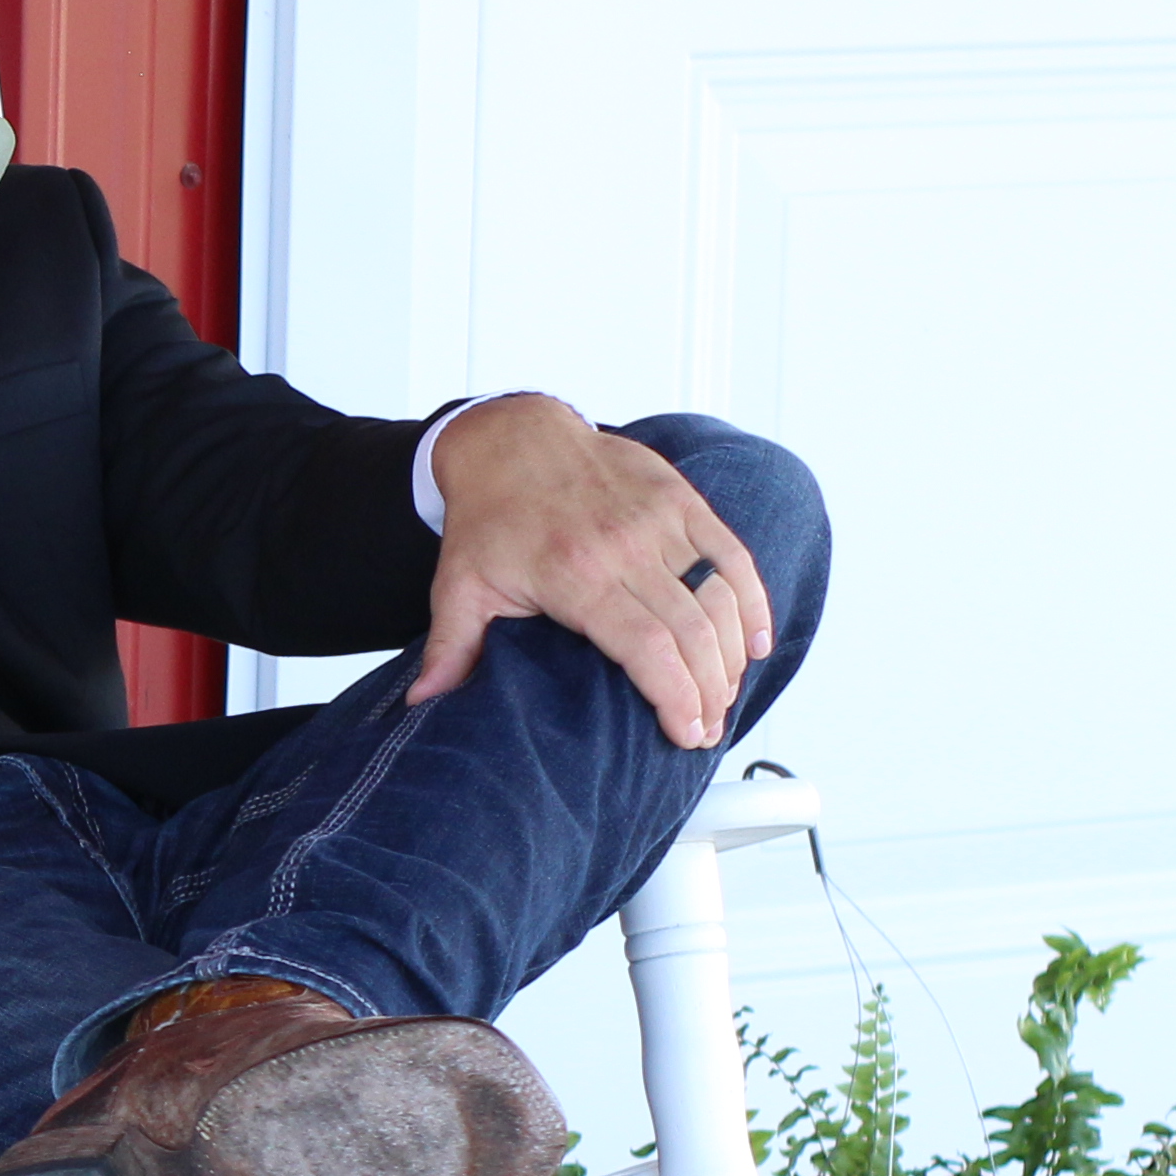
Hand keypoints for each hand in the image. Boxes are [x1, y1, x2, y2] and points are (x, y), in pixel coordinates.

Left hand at [410, 398, 774, 751]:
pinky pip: (732, 556)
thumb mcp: (459, 586)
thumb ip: (450, 649)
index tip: (687, 734)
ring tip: (722, 699)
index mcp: (574, 574)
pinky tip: (755, 644)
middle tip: (706, 731)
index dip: (676, 696)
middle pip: (692, 631)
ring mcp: (659, 519)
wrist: (512, 440)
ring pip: (719, 597)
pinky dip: (753, 602)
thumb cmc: (488, 520)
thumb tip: (420, 705)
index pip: (646, 646)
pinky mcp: (681, 500)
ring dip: (731, 656)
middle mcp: (625, 546)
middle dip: (709, 692)